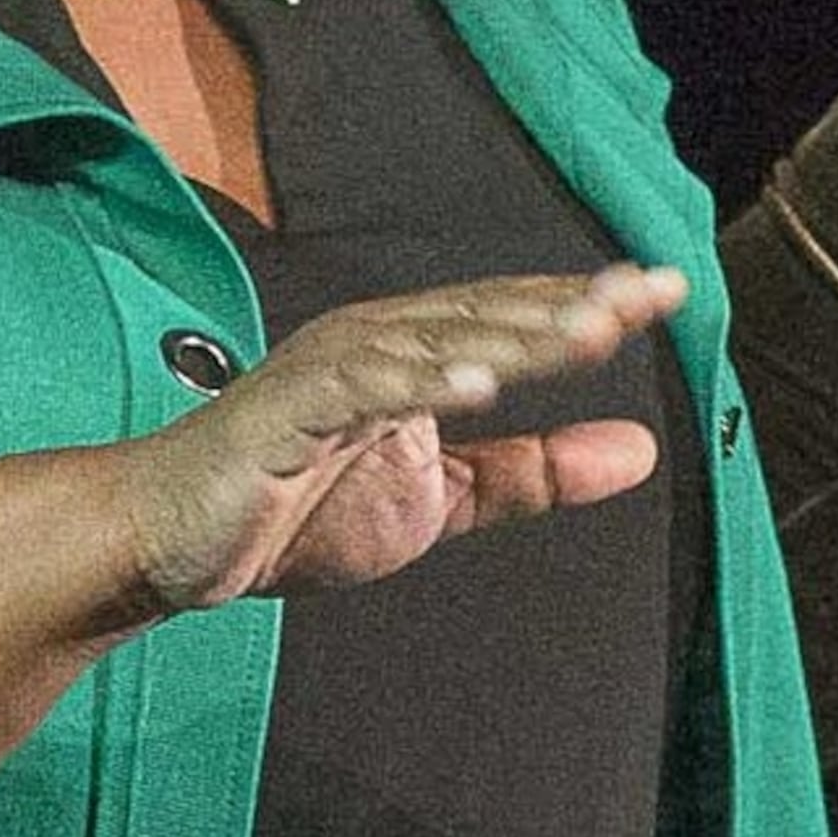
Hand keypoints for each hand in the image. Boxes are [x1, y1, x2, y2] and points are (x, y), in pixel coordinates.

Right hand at [104, 263, 686, 616]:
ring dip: (513, 335)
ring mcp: (330, 365)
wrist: (172, 544)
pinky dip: (421, 380)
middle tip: (646, 295)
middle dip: (568, 304)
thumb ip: (534, 474)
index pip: (515, 317)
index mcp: (414, 350)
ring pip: (437, 338)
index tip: (666, 292)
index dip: (587, 302)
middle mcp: (377, 337)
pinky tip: (478, 383)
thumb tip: (639, 450)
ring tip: (588, 333)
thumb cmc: (295, 510)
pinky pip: (363, 387)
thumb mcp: (439, 501)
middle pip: (487, 313)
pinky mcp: (287, 405)